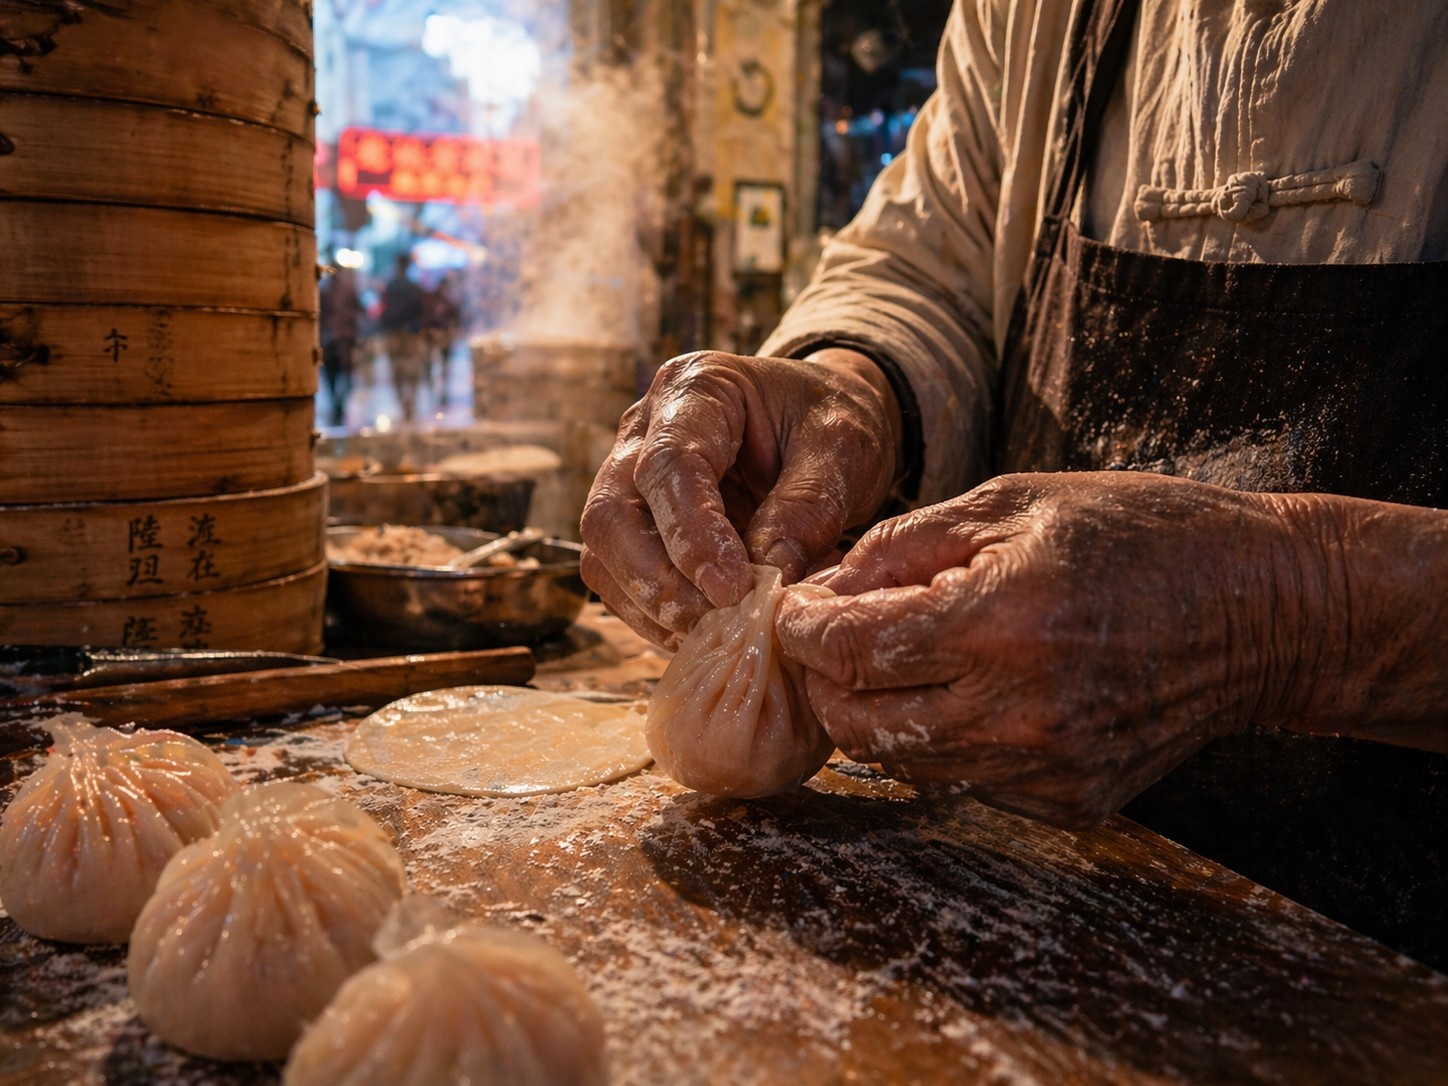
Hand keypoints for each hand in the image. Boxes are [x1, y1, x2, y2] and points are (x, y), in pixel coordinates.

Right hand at [580, 349, 899, 647]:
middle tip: (718, 622)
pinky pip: (620, 579)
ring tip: (716, 634)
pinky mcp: (635, 527)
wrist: (822, 427)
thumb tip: (767, 576)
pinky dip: (656, 616)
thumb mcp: (842, 450)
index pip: (667, 464)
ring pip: (604, 553)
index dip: (692, 533)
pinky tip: (704, 632)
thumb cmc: (831, 423)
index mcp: (697, 389)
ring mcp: (629, 479)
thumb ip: (807, 508)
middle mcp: (644, 431)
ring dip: (652, 606)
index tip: (733, 589)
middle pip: (611, 514)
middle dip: (656, 580)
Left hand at [774, 472, 1323, 826]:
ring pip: (903, 760)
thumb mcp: (1014, 503)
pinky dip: (944, 737)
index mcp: (1001, 622)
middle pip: (858, 723)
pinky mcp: (1071, 800)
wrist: (1264, 610)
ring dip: (880, 709)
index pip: (851, 650)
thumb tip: (824, 588)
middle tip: (832, 635)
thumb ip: (904, 547)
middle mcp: (1019, 711)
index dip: (803, 629)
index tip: (792, 609)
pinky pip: (964, 778)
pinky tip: (972, 687)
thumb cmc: (1140, 534)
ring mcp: (1047, 768)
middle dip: (826, 677)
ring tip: (899, 655)